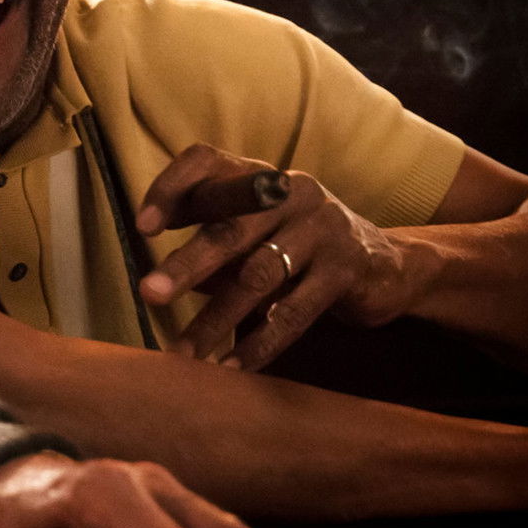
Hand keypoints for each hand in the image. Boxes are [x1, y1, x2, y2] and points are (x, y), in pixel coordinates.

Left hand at [135, 143, 408, 369]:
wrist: (386, 265)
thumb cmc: (295, 249)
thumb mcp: (251, 238)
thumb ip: (208, 249)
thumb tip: (156, 282)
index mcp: (256, 176)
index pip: (206, 161)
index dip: (172, 188)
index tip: (142, 226)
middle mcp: (288, 192)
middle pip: (229, 227)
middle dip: (185, 264)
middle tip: (148, 294)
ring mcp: (321, 227)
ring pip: (259, 275)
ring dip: (217, 318)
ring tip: (185, 353)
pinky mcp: (346, 268)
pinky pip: (295, 311)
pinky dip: (261, 342)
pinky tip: (232, 366)